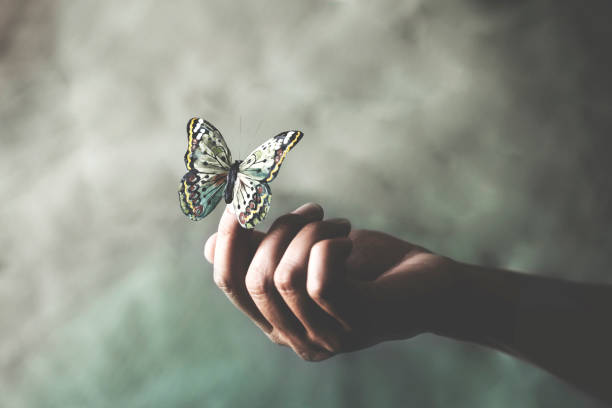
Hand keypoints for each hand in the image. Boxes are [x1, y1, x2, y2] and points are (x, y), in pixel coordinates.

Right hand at [204, 203, 456, 360]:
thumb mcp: (305, 252)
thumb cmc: (368, 266)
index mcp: (279, 320)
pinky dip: (330, 246)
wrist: (430, 285)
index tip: (240, 200)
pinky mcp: (357, 325)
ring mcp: (327, 337)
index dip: (228, 239)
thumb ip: (263, 251)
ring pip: (285, 278)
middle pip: (254, 279)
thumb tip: (208, 246)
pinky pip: (319, 282)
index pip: (230, 284)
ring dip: (310, 234)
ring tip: (339, 224)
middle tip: (316, 212)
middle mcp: (297, 338)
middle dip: (280, 230)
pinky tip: (350, 242)